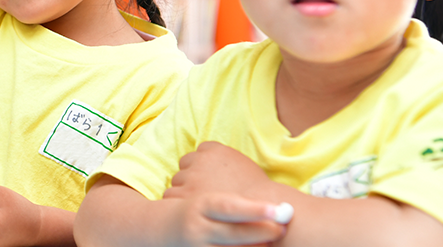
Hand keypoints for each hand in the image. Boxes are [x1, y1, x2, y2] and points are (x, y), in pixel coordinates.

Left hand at [165, 141, 271, 200]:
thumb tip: (217, 167)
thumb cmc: (256, 191)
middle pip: (185, 166)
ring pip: (177, 181)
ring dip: (184, 190)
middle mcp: (200, 160)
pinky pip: (171, 195)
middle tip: (203, 192)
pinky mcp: (184, 195)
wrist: (262, 209)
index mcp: (214, 150)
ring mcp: (191, 177)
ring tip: (198, 203)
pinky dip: (178, 202)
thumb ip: (226, 161)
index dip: (203, 167)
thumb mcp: (243, 165)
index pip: (199, 153)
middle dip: (192, 178)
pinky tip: (190, 210)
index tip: (209, 178)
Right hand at [168, 192, 285, 246]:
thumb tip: (274, 207)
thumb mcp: (208, 200)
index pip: (230, 207)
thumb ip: (234, 201)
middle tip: (283, 229)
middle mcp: (199, 229)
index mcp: (202, 206)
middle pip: (233, 233)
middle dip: (261, 232)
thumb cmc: (195, 212)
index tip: (277, 209)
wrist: (159, 228)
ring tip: (272, 244)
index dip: (254, 209)